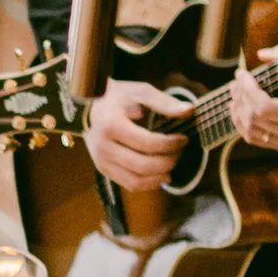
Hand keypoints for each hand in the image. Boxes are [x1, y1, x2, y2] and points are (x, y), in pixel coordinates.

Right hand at [85, 77, 188, 191]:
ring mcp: (101, 161)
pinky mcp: (103, 169)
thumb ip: (165, 102)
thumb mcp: (141, 92)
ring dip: (158, 176)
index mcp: (112, 126)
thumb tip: (189, 110)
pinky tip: (160, 175)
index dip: (170, 144)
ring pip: (135, 180)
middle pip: (143, 165)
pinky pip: (128, 184)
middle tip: (179, 152)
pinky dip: (147, 184)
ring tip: (172, 166)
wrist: (88, 107)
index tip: (183, 139)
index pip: (148, 143)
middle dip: (167, 161)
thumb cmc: (117, 97)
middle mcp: (104, 147)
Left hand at [228, 45, 277, 151]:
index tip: (242, 74)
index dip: (248, 90)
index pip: (264, 107)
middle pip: (254, 118)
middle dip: (240, 97)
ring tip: (235, 94)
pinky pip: (255, 140)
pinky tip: (239, 110)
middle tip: (237, 81)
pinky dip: (242, 125)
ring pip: (251, 131)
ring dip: (237, 111)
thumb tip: (261, 55)